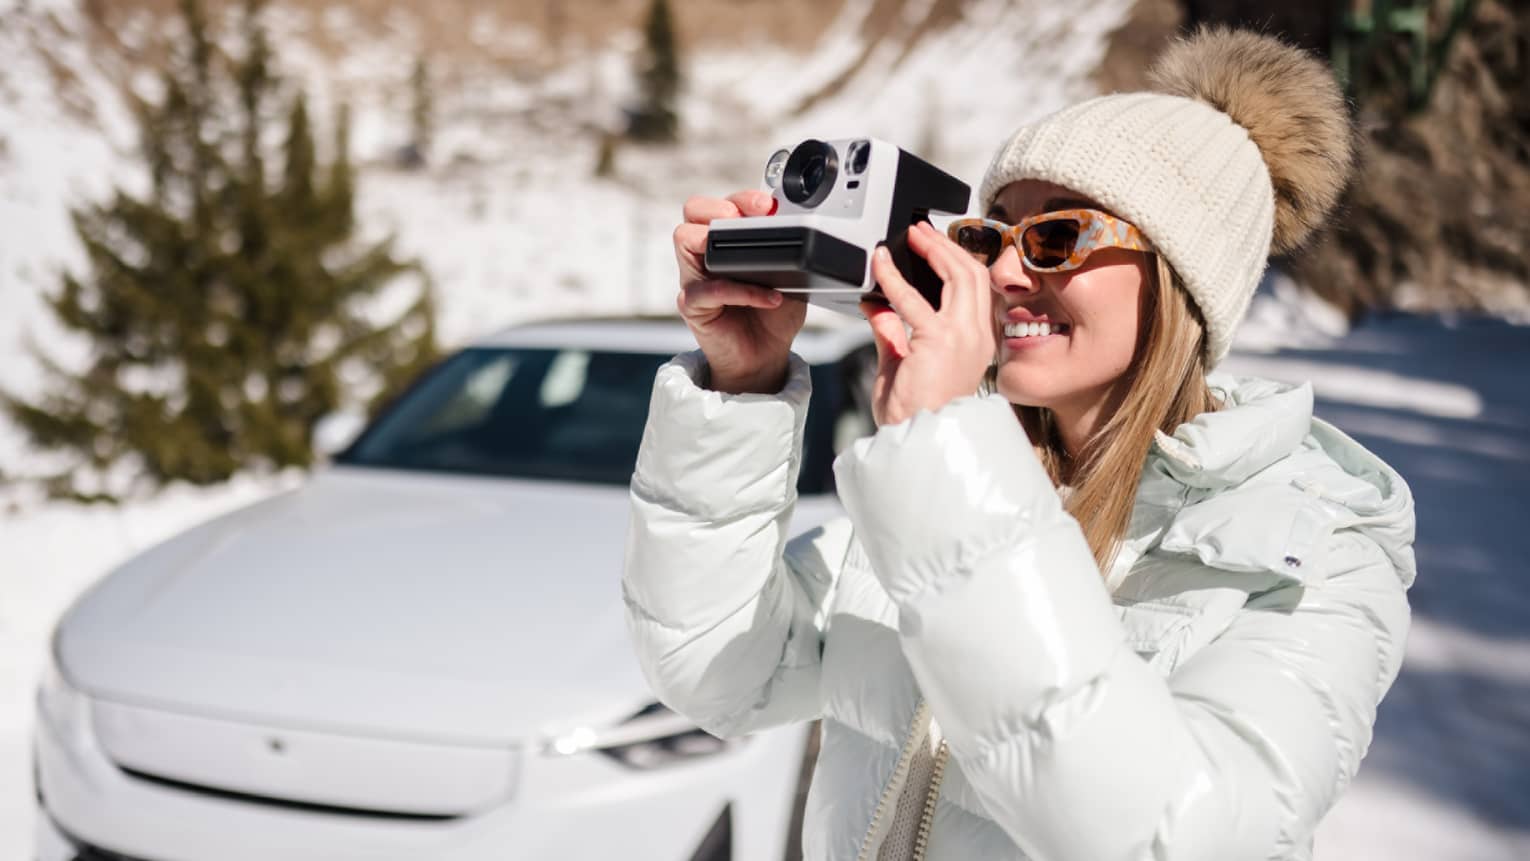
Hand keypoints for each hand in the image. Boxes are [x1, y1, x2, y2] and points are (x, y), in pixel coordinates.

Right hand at [674, 191, 807, 393]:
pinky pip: (707, 289)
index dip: (743, 198)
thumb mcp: (790, 276)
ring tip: (747, 253)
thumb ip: (790, 251)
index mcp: (727, 240)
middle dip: (720, 206)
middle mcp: (705, 253)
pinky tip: (768, 297)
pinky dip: (740, 290)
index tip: (769, 205)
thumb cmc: (773, 315)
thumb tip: (799, 227)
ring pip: (684, 238)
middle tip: (746, 218)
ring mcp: (695, 277)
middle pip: (693, 210)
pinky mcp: (693, 305)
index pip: (724, 203)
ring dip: (716, 239)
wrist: (766, 356)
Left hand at [858, 221, 995, 425]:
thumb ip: (891, 334)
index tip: (935, 247)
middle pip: (973, 274)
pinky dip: (894, 278)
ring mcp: (963, 338)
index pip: (976, 289)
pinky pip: (913, 300)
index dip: (957, 261)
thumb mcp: (901, 366)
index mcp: (977, 343)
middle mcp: (978, 337)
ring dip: (933, 251)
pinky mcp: (939, 341)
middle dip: (947, 247)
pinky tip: (880, 266)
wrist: (919, 441)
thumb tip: (876, 307)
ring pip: (958, 276)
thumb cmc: (915, 415)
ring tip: (912, 238)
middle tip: (922, 232)